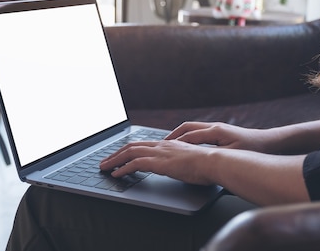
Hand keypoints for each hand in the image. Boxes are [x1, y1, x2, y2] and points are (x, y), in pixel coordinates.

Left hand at [99, 139, 214, 184]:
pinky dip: (123, 168)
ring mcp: (160, 153)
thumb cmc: (207, 164)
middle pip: (132, 146)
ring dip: (114, 160)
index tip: (119, 156)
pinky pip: (135, 164)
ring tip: (104, 168)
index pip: (143, 145)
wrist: (215, 162)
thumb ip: (180, 162)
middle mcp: (162, 145)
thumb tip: (177, 168)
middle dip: (115, 154)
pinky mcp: (160, 162)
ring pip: (129, 153)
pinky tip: (116, 174)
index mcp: (169, 145)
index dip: (128, 150)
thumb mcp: (190, 162)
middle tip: (104, 161)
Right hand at [166, 121, 277, 152]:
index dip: (174, 144)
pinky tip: (185, 146)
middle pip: (186, 128)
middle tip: (159, 146)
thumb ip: (215, 157)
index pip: (188, 136)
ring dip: (179, 136)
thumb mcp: (233, 156)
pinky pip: (198, 133)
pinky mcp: (221, 132)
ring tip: (168, 145)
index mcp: (216, 132)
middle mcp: (214, 127)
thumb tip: (198, 159)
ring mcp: (217, 128)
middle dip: (172, 136)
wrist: (269, 142)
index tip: (161, 150)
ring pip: (191, 129)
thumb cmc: (253, 149)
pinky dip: (188, 138)